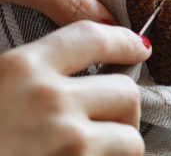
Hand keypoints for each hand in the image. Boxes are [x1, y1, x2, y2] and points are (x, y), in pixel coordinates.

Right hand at [0, 21, 151, 155]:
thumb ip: (27, 78)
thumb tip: (74, 76)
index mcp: (19, 69)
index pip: (90, 36)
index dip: (122, 41)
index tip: (139, 47)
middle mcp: (48, 99)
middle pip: (125, 91)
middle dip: (124, 110)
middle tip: (111, 122)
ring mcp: (68, 140)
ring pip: (130, 137)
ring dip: (121, 146)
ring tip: (97, 152)